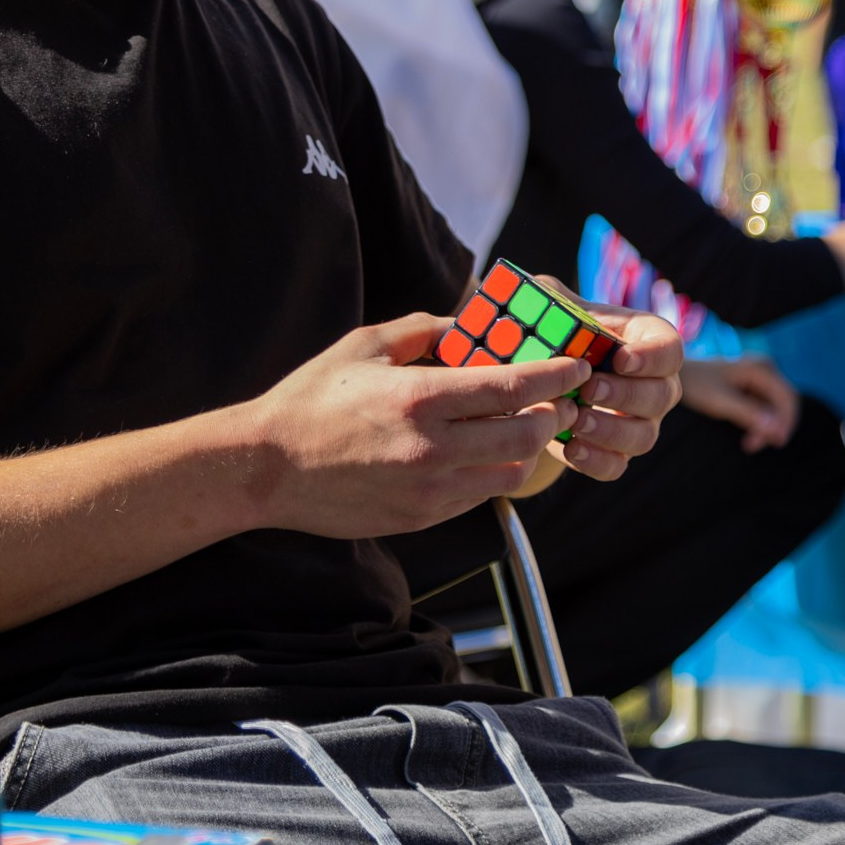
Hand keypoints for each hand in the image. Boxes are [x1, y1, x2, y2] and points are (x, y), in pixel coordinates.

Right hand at [243, 313, 591, 538]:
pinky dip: (493, 472)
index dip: (554, 376)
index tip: (575, 366)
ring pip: (510, 472)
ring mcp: (430, 490)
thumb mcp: (364, 346)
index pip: (512, 388)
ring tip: (524, 426)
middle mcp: (432, 449)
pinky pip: (479, 496)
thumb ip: (423, 330)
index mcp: (420, 399)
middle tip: (555, 398)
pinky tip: (482, 451)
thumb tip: (468, 326)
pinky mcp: (423, 518)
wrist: (269, 468)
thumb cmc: (313, 399)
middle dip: (551, 414)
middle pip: (526, 435)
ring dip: (527, 448)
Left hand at [549, 293, 681, 481]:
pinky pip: (617, 466)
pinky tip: (571, 448)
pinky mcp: (614, 452)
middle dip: (626, 395)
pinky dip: (596, 461)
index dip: (653, 357)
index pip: (670, 348)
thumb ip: (547, 294)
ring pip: (644, 436)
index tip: (622, 359)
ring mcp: (638, 422)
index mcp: (645, 340)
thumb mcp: (550, 303)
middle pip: (662, 396)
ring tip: (578, 422)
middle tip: (590, 390)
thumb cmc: (554, 328)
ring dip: (612, 431)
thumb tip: (532, 291)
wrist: (538, 372)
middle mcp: (653, 384)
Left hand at [681, 355, 798, 452]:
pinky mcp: (750, 388)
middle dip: (774, 427)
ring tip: (748, 445)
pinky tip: (747, 437)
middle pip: (783, 404)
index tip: (776, 443)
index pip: (788, 398)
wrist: (674, 374)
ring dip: (766, 428)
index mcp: (760, 368)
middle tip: (752, 446)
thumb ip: (749, 414)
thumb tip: (777, 430)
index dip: (786, 422)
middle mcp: (764, 370)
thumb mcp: (721, 402)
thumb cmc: (695, 385)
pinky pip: (764, 409)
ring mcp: (758, 379)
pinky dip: (758, 424)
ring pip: (774, 409)